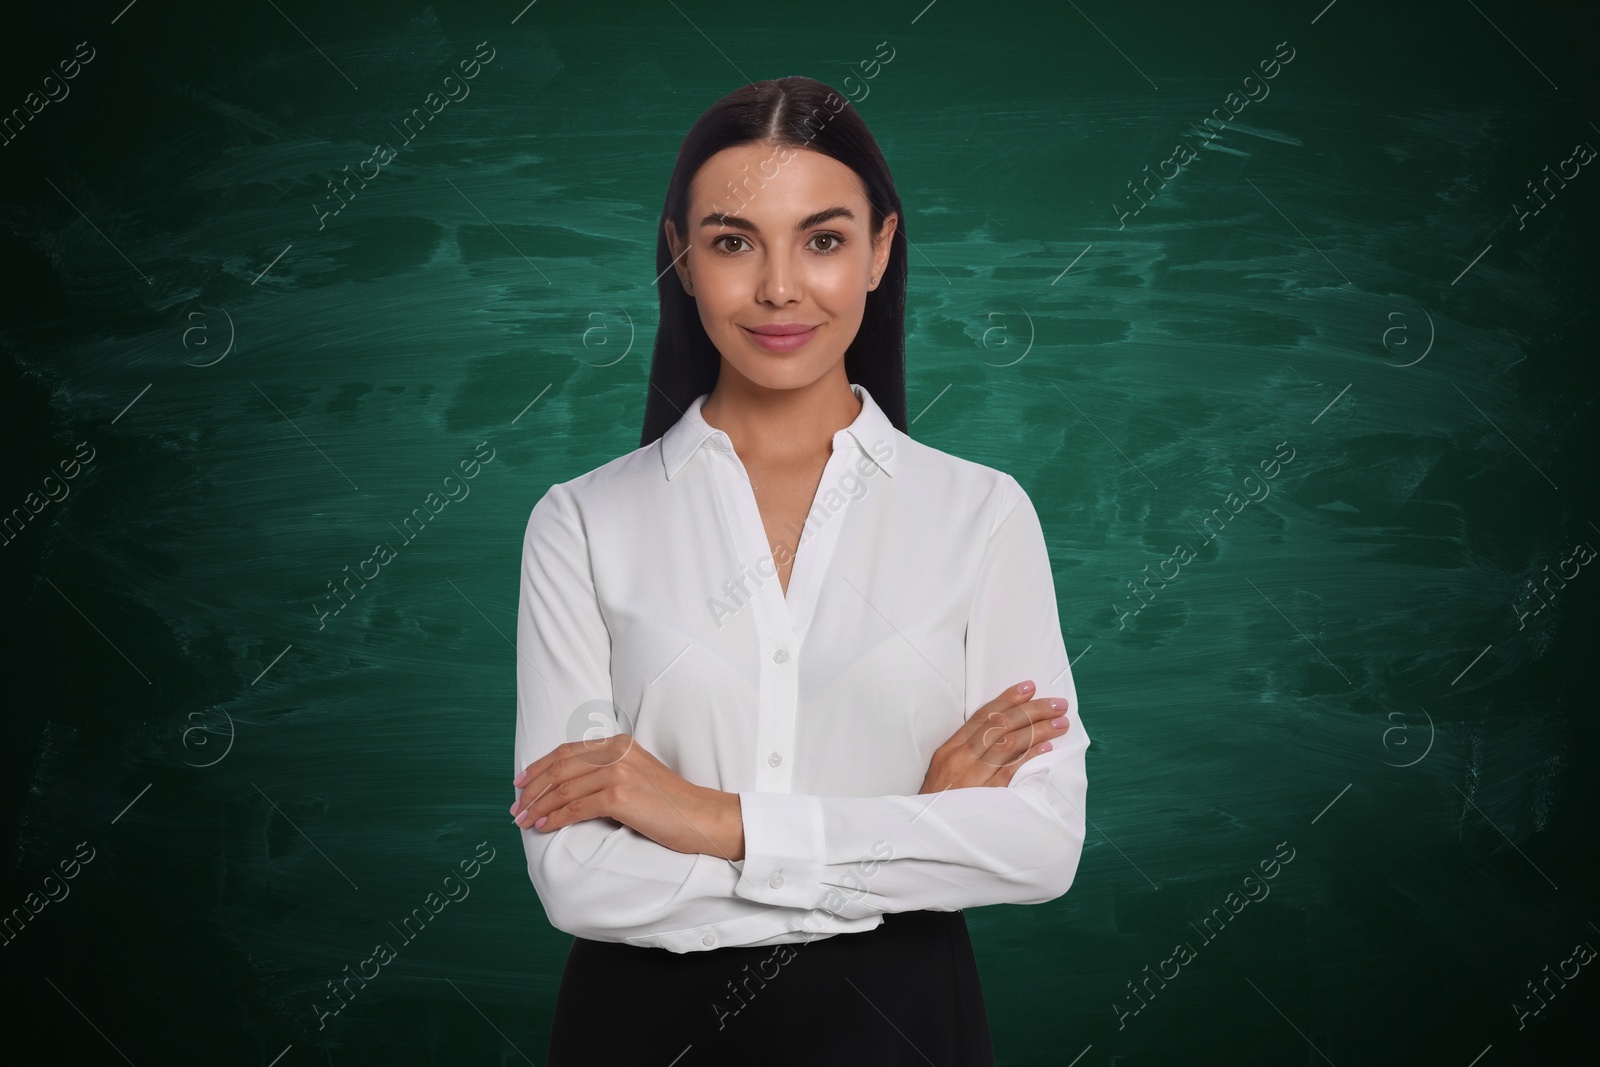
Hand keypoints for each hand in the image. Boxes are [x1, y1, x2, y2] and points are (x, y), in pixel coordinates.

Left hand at [511, 735, 743, 860]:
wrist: (701, 817)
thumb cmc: (669, 804)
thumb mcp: (637, 776)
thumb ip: (607, 772)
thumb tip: (567, 788)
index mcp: (619, 743)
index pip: (566, 751)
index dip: (538, 767)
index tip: (520, 784)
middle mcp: (617, 752)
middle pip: (560, 768)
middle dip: (532, 789)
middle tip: (516, 808)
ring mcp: (619, 772)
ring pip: (564, 788)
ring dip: (538, 806)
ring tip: (523, 821)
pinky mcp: (621, 795)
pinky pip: (576, 807)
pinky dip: (556, 818)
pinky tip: (544, 826)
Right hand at [919, 680, 1070, 793]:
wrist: (924, 834)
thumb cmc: (937, 804)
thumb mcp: (943, 772)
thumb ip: (967, 754)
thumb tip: (1001, 736)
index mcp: (950, 749)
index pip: (983, 716)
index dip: (1008, 699)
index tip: (1030, 687)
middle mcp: (960, 758)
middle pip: (1000, 725)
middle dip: (1032, 710)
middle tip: (1057, 704)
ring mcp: (971, 777)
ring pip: (1008, 744)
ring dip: (1038, 730)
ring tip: (1060, 723)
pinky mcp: (983, 797)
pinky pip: (1009, 773)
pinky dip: (1028, 758)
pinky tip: (1045, 749)